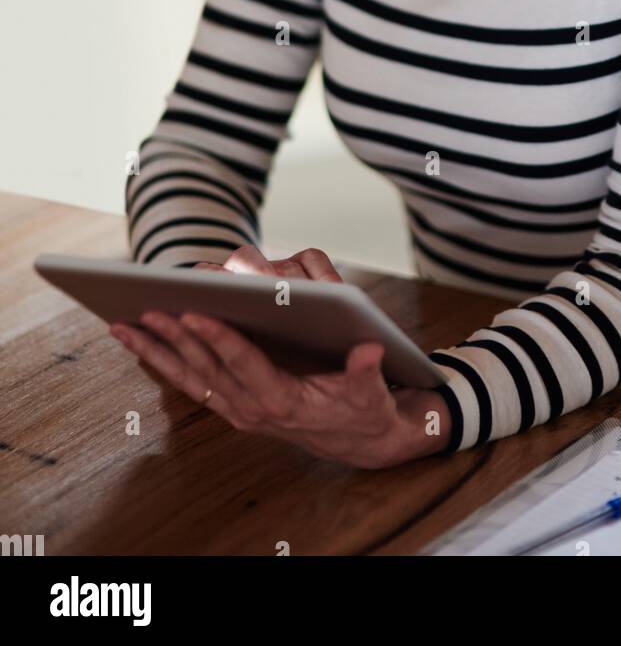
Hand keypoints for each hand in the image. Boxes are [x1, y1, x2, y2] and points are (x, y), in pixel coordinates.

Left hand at [109, 245, 452, 467]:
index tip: (194, 312)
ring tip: (123, 326)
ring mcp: (238, 408)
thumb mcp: (371, 389)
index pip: (243, 364)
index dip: (218, 338)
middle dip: (175, 337)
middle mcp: (253, 408)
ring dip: (155, 351)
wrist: (360, 439)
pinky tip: (140, 342)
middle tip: (148, 308)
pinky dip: (162, 361)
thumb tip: (367, 351)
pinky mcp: (231, 403)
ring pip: (189, 376)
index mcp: (283, 401)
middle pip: (206, 368)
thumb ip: (365, 371)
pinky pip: (190, 381)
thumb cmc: (364, 406)